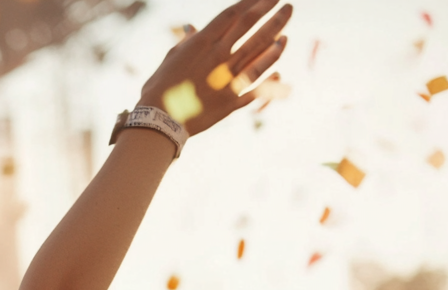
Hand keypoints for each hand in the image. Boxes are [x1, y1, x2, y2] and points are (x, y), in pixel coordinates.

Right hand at [139, 0, 291, 134]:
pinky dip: (271, 79)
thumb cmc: (160, 87)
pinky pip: (257, 87)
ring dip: (276, 40)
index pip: (233, 15)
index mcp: (203, 43)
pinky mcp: (232, 100)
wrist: (159, 119)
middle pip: (252, 29)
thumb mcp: (171, 59)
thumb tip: (191, 27)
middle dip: (272, 14)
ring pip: (260, 54)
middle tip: (288, 5)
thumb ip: (186, 42)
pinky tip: (279, 71)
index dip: (252, 3)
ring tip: (286, 32)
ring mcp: (228, 78)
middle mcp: (219, 57)